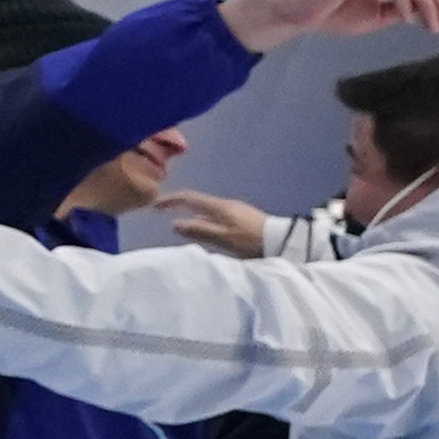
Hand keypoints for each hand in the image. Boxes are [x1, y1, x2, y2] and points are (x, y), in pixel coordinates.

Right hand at [157, 188, 271, 257]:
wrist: (283, 241)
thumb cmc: (252, 241)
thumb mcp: (225, 239)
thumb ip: (200, 231)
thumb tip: (175, 224)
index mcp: (219, 207)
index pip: (189, 197)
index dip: (170, 200)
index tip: (154, 206)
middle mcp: (226, 205)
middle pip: (197, 201)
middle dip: (179, 206)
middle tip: (164, 213)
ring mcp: (236, 210)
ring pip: (207, 209)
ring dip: (192, 214)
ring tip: (182, 225)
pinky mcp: (243, 218)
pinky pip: (217, 215)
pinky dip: (205, 219)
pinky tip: (206, 230)